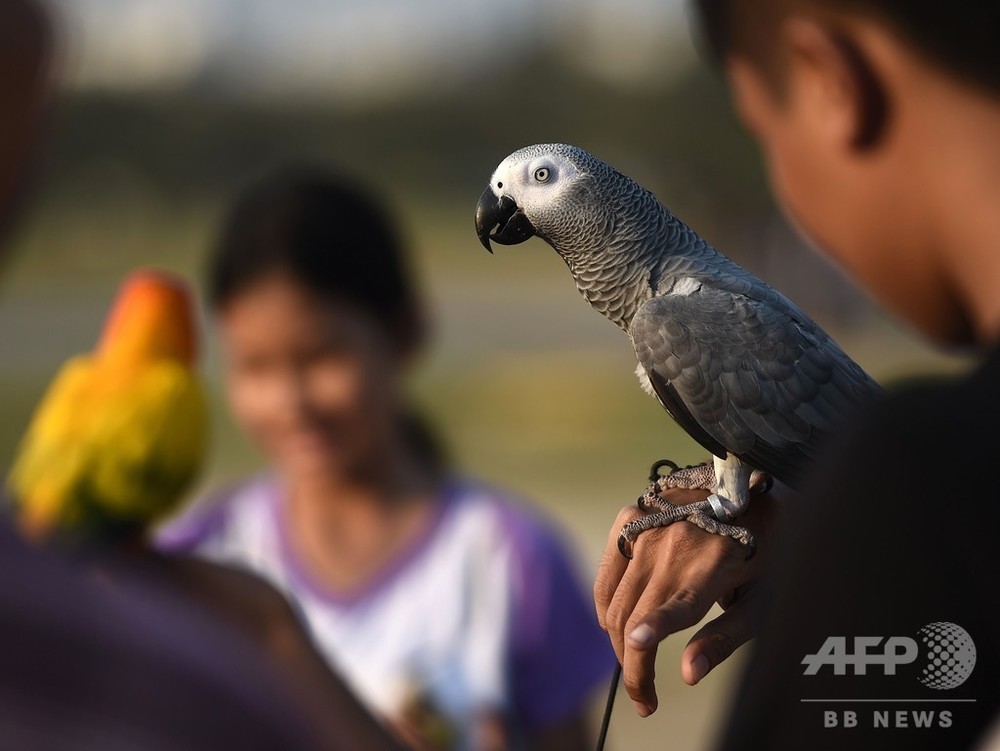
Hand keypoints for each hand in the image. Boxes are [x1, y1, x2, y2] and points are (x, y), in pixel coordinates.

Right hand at [593, 483, 784, 716]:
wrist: (747, 488)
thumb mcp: (761, 600)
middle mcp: (673, 545)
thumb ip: (724, 638)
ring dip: (619, 642)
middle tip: (645, 698)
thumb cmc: (763, 551)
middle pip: (635, 617)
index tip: (636, 659)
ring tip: (635, 666)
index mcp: (712, 564)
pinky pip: (605, 575)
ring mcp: (646, 529)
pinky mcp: (629, 518)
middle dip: (634, 666)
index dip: (653, 631)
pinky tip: (618, 626)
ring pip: (615, 602)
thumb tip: (687, 675)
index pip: (675, 607)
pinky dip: (606, 606)